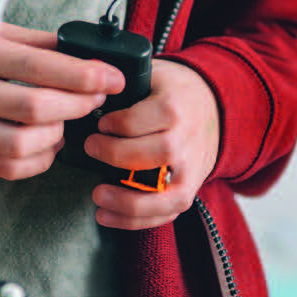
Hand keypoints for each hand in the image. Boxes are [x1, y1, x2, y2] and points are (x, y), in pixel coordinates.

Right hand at [0, 18, 124, 181]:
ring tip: (66, 121)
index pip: (37, 66)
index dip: (82, 75)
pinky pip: (7, 167)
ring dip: (56, 134)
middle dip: (76, 105)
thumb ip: (32, 42)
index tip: (112, 78)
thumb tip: (81, 50)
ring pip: (20, 143)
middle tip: (96, 99)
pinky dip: (37, 159)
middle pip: (33, 107)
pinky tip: (46, 143)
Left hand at [83, 60, 221, 230]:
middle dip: (117, 154)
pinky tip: (106, 216)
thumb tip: (82, 91)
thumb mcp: (152, 75)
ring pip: (165, 193)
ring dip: (127, 199)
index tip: (101, 124)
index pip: (146, 119)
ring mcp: (191, 170)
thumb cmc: (171, 93)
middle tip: (91, 148)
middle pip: (157, 153)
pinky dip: (134, 220)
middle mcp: (188, 140)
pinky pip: (166, 213)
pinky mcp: (189, 191)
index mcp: (177, 106)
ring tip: (97, 194)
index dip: (118, 123)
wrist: (214, 109)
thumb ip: (123, 84)